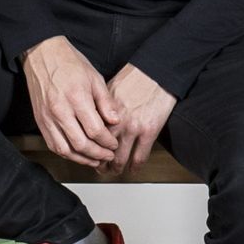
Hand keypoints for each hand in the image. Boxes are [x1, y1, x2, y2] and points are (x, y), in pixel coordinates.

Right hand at [22, 36, 120, 166]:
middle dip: (98, 154)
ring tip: (95, 160)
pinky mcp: (40, 121)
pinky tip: (77, 154)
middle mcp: (60, 110)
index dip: (107, 142)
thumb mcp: (95, 77)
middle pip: (81, 144)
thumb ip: (106, 102)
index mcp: (76, 98)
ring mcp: (47, 117)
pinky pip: (52, 145)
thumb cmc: (69, 63)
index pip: (95, 130)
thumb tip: (115, 121)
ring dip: (82, 159)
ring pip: (65, 149)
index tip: (114, 144)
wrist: (42, 55)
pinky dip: (66, 153)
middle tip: (108, 156)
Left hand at [95, 64, 176, 180]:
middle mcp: (116, 122)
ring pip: (119, 158)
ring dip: (115, 168)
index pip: (90, 137)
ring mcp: (132, 128)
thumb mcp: (108, 88)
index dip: (87, 148)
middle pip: (101, 151)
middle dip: (99, 163)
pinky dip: (135, 167)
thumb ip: (99, 107)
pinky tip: (133, 170)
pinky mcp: (149, 131)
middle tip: (99, 168)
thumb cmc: (134, 77)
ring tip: (114, 171)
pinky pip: (140, 157)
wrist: (156, 72)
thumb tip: (91, 118)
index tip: (87, 153)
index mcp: (104, 111)